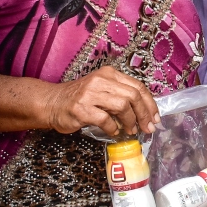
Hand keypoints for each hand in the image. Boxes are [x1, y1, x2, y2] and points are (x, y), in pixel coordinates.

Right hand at [44, 66, 159, 137]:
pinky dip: (113, 128)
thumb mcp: (102, 90)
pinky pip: (105, 119)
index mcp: (110, 74)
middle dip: (144, 114)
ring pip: (122, 106)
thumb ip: (121, 96)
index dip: (150, 104)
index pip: (138, 87)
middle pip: (133, 96)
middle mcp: (101, 81)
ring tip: (131, 131)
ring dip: (131, 121)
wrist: (51, 103)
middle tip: (148, 128)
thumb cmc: (80, 99)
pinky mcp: (81, 109)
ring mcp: (90, 94)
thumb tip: (145, 113)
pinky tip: (114, 132)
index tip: (155, 118)